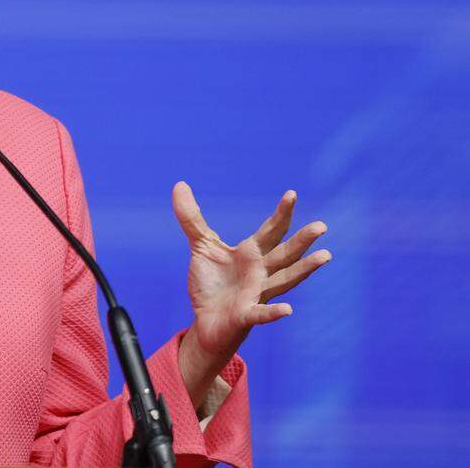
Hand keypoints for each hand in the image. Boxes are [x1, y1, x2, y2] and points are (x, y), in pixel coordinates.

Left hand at [172, 181, 329, 405]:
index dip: (281, 214)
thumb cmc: (211, 284)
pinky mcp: (245, 315)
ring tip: (325, 256)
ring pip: (284, 280)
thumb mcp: (201, 246)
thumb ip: (192, 218)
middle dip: (302, 240)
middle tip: (321, 226)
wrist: (205, 321)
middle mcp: (260, 273)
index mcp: (251, 254)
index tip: (291, 194)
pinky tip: (287, 310)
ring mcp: (256, 294)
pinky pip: (261, 313)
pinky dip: (273, 312)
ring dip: (304, 270)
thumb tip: (179, 184)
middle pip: (285, 254)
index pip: (270, 231)